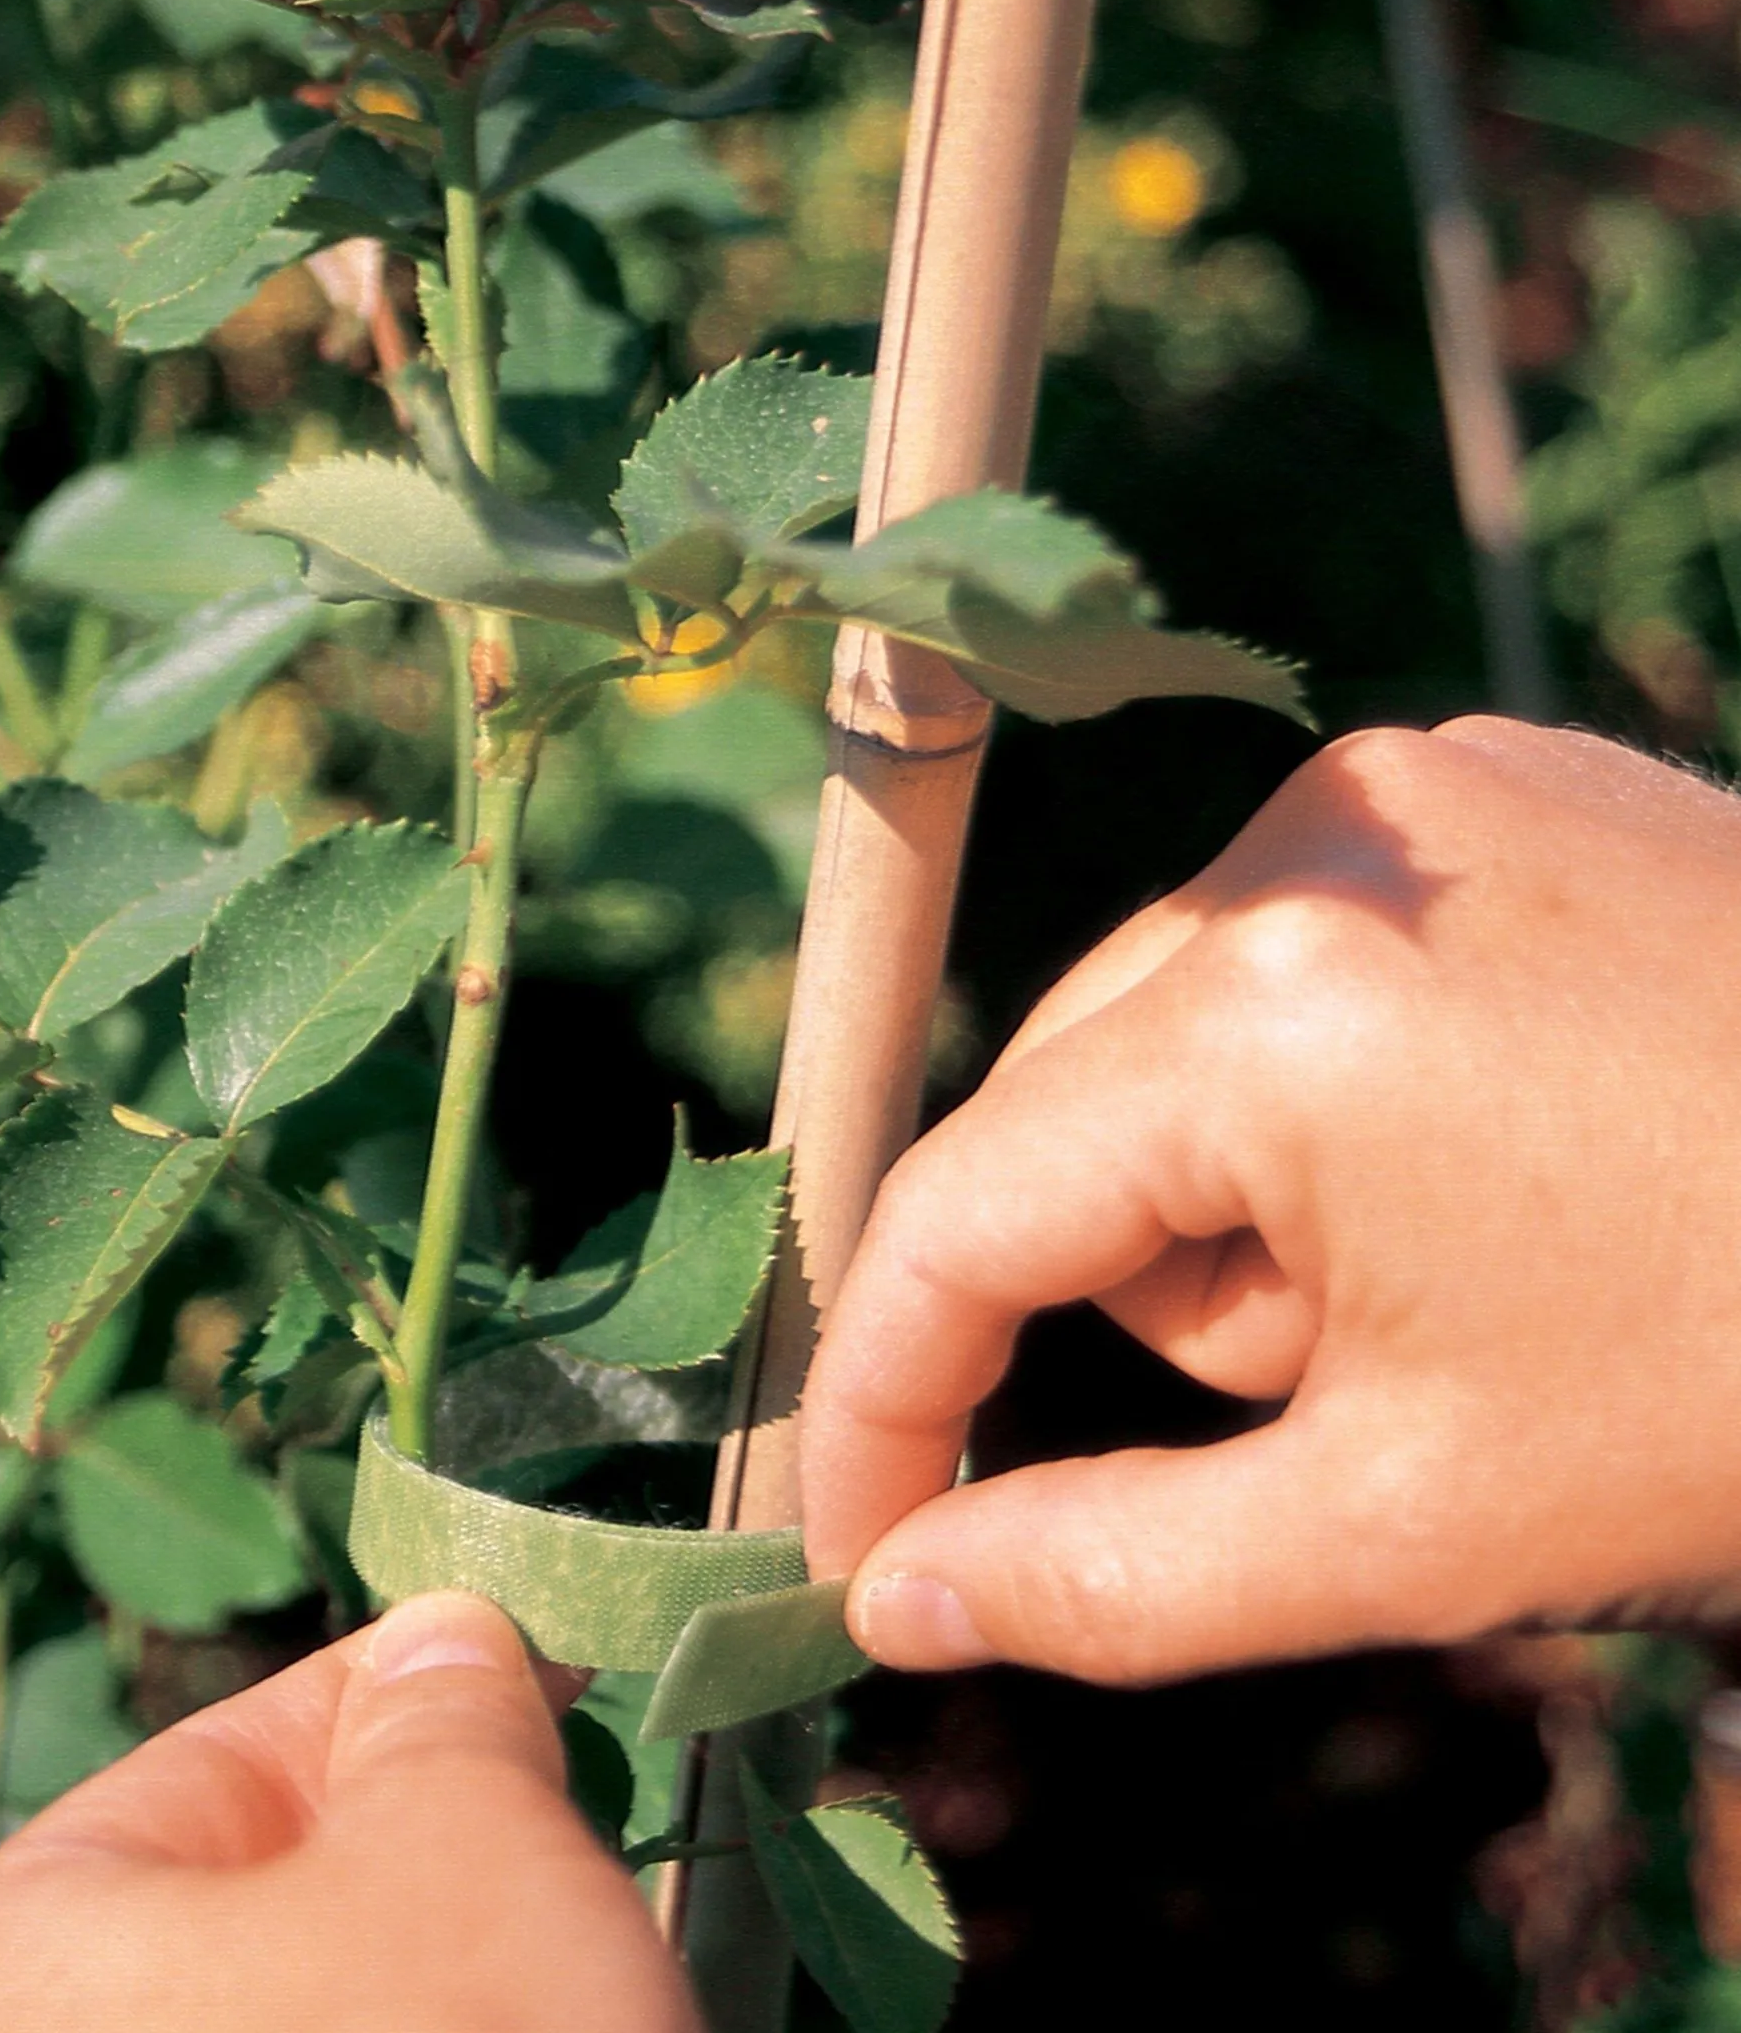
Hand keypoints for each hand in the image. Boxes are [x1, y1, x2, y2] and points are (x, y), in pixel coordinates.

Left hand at [0, 1591, 699, 2032]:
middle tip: (578, 1825)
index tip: (552, 1666)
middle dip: (431, 1855)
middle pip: (255, 1902)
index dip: (413, 1691)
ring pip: (295, 2019)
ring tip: (570, 1961)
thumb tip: (446, 1633)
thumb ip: (446, 1709)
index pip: (236, 1748)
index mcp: (10, 1950)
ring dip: (439, 1977)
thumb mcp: (467, 1852)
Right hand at [803, 717, 1740, 1684]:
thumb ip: (1115, 1579)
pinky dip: (1328, 1078)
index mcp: (1266, 1017)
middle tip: (1361, 1383)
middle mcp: (1301, 843)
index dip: (888, 1401)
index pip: (956, 1216)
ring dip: (1246, 1190)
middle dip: (1151, 1291)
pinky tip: (1502, 1145)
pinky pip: (1289, 946)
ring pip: (1170, 1033)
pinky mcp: (1484, 771)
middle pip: (1070, 1120)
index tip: (869, 1544)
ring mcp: (1403, 783)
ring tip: (1472, 1258)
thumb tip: (899, 1600)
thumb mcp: (1418, 1524)